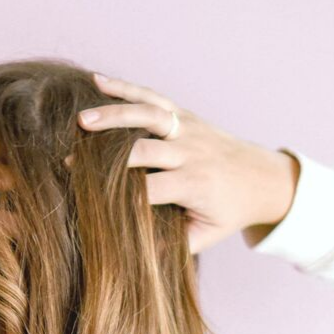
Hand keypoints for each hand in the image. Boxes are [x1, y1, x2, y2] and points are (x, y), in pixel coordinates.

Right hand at [78, 75, 299, 253]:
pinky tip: (98, 80)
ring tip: (81, 119)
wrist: (262, 178)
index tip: (85, 198)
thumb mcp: (207, 235)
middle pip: (143, 149)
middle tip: (70, 163)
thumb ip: (174, 244)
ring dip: (113, 114)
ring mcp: (188, 128)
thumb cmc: (228, 212)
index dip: (115, 193)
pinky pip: (153, 97)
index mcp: (195, 185)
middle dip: (106, 156)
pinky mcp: (184, 114)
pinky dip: (126, 87)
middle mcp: (191, 152)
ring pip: (148, 114)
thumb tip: (133, 254)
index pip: (148, 189)